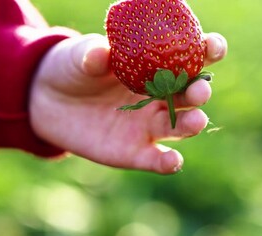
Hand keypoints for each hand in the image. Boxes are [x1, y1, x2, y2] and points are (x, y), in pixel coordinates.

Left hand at [29, 33, 226, 173]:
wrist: (49, 100)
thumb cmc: (75, 69)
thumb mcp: (80, 56)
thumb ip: (92, 54)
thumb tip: (101, 54)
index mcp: (156, 67)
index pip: (191, 58)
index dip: (206, 51)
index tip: (212, 46)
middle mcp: (160, 97)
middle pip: (190, 95)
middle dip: (200, 92)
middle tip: (200, 89)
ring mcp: (150, 125)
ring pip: (180, 127)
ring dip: (192, 125)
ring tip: (196, 121)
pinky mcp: (136, 152)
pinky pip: (157, 160)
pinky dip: (168, 163)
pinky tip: (172, 161)